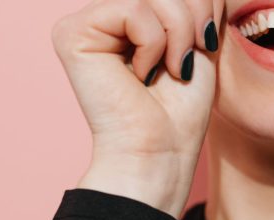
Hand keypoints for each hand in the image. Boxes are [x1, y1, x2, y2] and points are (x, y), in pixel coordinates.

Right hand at [51, 0, 223, 217]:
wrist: (162, 151)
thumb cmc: (181, 108)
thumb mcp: (201, 41)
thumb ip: (197, 3)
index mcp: (132, 17)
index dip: (202, 9)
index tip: (201, 47)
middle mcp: (105, 14)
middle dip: (193, 17)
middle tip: (182, 63)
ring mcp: (86, 21)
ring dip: (177, 34)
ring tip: (164, 70)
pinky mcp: (72, 33)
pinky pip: (134, 10)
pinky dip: (152, 45)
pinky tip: (140, 75)